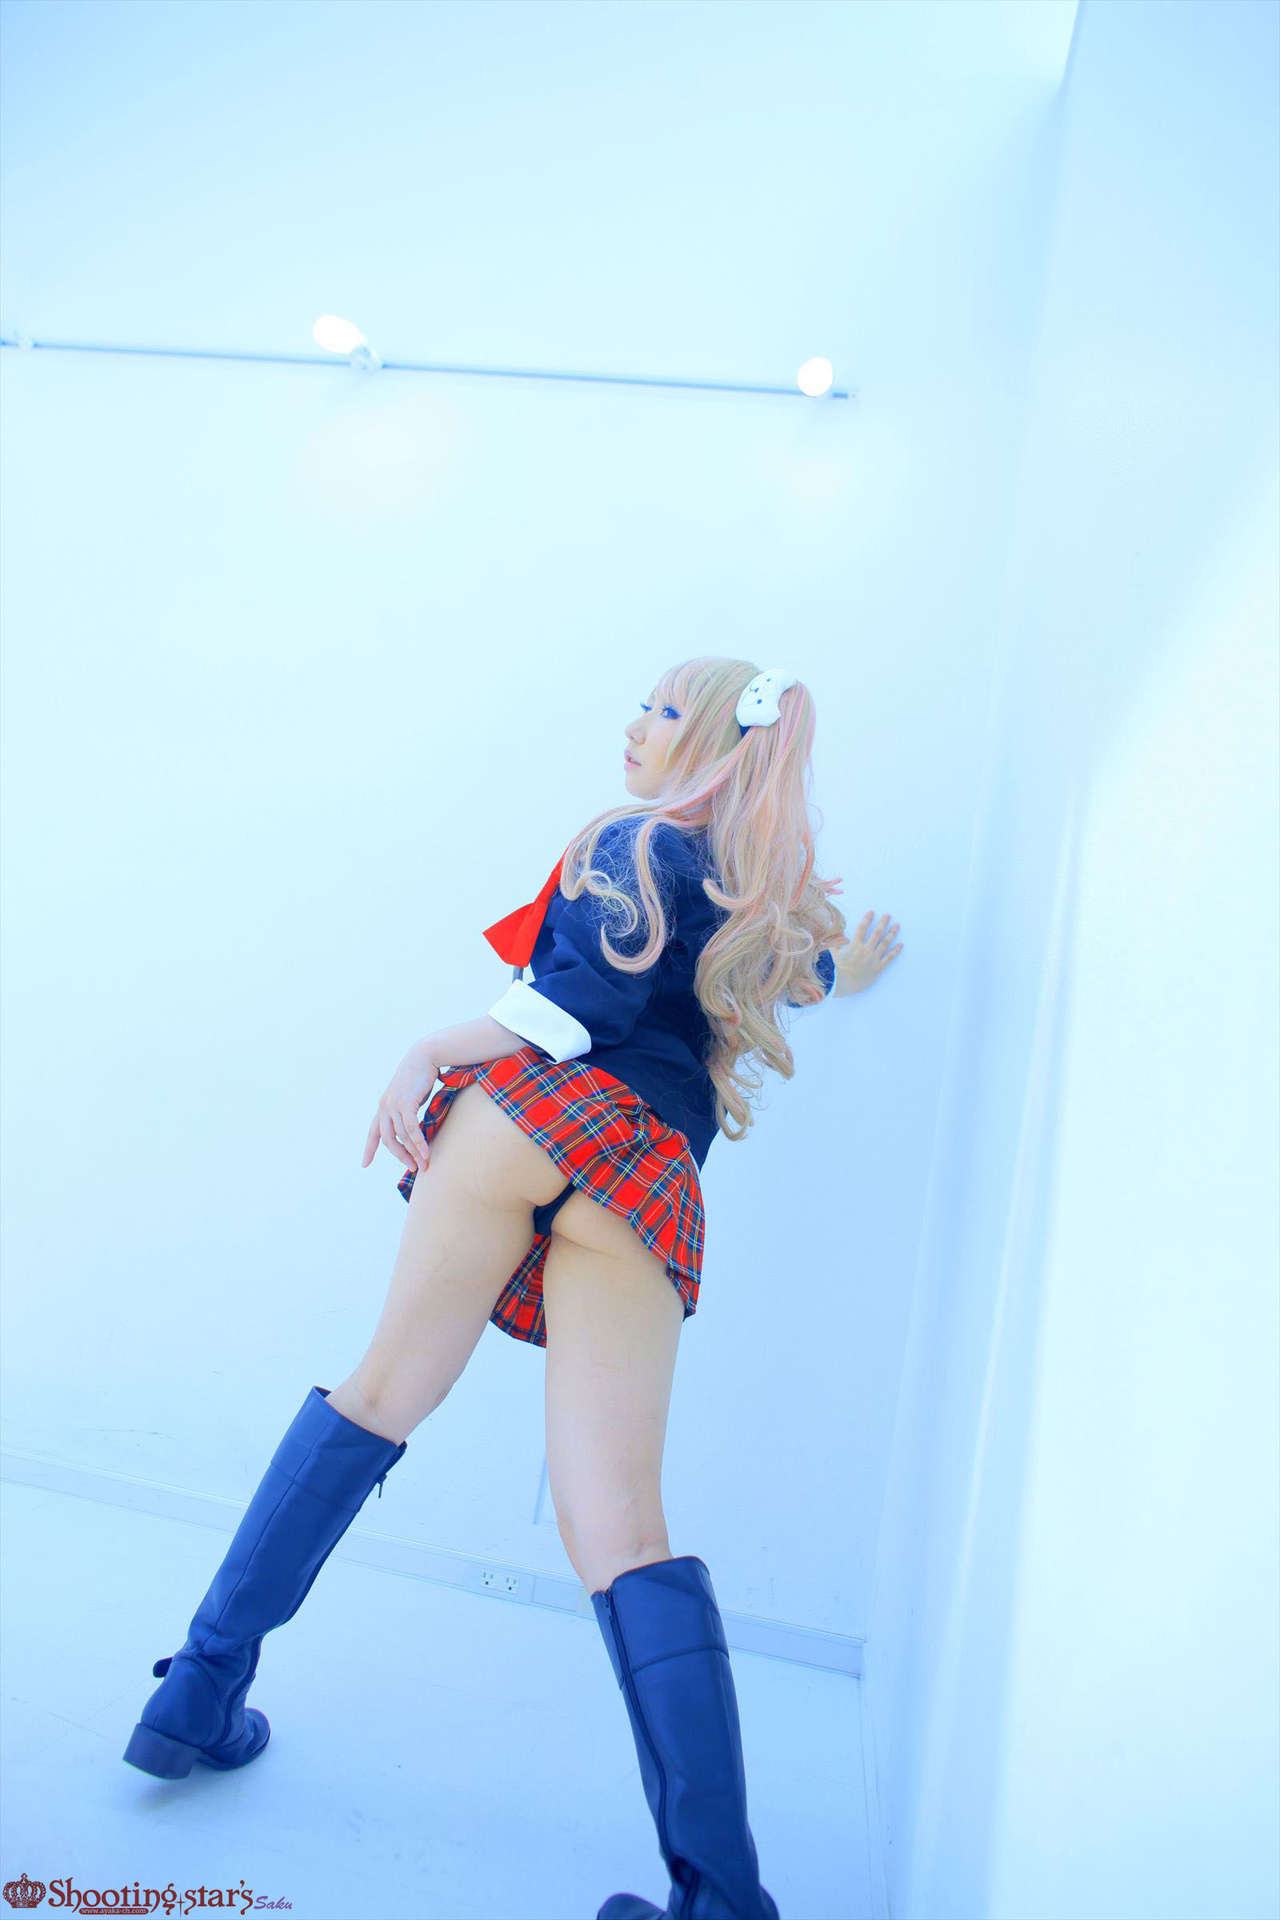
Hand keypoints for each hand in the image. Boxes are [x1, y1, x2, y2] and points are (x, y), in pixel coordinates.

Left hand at [362, 1039, 440, 1172]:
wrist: (424, 1056)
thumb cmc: (420, 1076)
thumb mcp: (410, 1097)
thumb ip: (407, 1111)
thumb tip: (412, 1128)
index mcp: (384, 1106)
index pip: (373, 1132)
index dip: (369, 1148)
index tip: (364, 1164)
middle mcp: (384, 1107)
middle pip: (389, 1140)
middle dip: (401, 1156)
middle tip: (413, 1168)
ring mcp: (393, 1105)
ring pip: (401, 1137)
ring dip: (414, 1152)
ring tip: (424, 1164)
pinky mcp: (405, 1103)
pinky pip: (411, 1129)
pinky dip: (418, 1143)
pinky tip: (425, 1153)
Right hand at [834, 912, 902, 993]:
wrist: (842, 984)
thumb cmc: (835, 970)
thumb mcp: (833, 953)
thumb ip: (837, 943)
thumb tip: (841, 936)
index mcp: (854, 945)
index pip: (862, 928)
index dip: (867, 919)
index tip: (872, 912)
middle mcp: (866, 950)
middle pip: (876, 933)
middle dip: (882, 923)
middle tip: (888, 915)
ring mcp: (873, 959)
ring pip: (885, 943)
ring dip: (891, 933)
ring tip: (897, 926)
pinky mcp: (878, 968)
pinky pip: (889, 958)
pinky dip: (895, 951)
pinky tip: (900, 944)